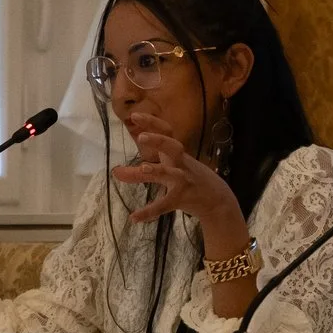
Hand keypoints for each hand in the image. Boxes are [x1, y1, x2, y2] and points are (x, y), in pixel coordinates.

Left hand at [111, 110, 241, 233]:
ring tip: (143, 169)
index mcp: (177, 154)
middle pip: (173, 147)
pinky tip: (134, 217)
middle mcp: (180, 163)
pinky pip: (165, 204)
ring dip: (158, 170)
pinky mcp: (182, 198)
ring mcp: (182, 181)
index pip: (166, 132)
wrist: (217, 200)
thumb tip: (115, 172)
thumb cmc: (189, 180)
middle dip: (158, 141)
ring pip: (171, 173)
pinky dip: (149, 212)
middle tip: (141, 137)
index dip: (152, 123)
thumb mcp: (167, 172)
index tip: (134, 115)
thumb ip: (139, 172)